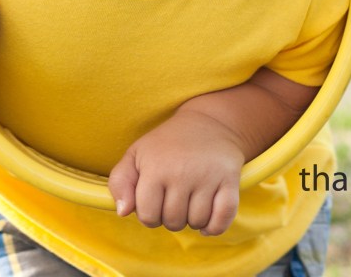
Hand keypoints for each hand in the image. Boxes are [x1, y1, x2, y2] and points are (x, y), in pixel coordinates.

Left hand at [108, 109, 243, 235]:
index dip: (149, 215)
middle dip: (170, 217)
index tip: (155, 201)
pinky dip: (214, 227)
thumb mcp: (135, 154)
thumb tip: (123, 212)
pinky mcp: (230, 180)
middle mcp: (182, 173)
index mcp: (156, 168)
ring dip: (192, 220)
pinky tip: (207, 221)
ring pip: (197, 222)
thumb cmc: (166, 144)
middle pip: (173, 221)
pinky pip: (223, 219)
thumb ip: (120, 182)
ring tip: (190, 202)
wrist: (209, 122)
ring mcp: (208, 177)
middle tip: (174, 199)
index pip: (148, 216)